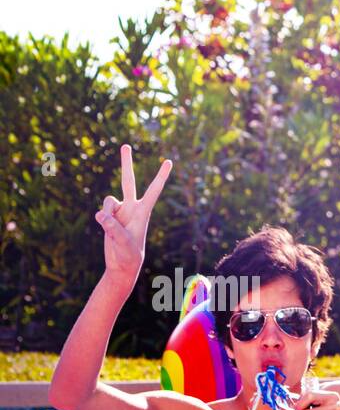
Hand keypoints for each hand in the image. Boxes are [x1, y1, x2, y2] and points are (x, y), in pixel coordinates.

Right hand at [95, 144, 171, 281]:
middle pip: (128, 181)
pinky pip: (102, 210)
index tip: (169, 162)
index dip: (161, 176)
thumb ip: (112, 228)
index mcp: (143, 212)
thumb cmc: (129, 255)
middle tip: (125, 145)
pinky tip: (107, 228)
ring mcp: (121, 211)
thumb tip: (100, 214)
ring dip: (107, 212)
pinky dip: (101, 218)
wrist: (122, 264)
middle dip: (126, 163)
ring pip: (108, 200)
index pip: (154, 190)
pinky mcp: (110, 215)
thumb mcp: (123, 243)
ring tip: (113, 229)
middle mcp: (132, 208)